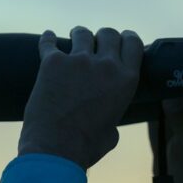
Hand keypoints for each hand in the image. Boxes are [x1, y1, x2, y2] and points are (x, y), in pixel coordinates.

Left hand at [18, 26, 142, 170]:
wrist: (56, 149)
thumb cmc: (85, 146)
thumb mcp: (113, 131)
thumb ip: (114, 114)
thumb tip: (109, 119)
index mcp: (126, 81)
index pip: (134, 43)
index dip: (126, 38)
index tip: (120, 39)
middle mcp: (106, 66)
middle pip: (109, 34)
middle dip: (101, 37)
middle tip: (94, 44)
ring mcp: (79, 61)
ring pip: (82, 33)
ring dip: (78, 36)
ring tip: (72, 41)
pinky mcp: (52, 62)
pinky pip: (49, 42)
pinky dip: (48, 40)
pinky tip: (48, 38)